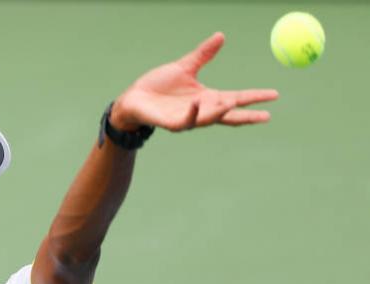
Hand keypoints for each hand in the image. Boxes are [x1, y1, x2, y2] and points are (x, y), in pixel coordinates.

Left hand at [109, 32, 278, 131]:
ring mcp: (187, 119)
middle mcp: (200, 111)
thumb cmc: (157, 85)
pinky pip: (187, 121)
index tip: (274, 95)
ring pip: (209, 119)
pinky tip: (199, 102)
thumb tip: (221, 36)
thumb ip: (203, 55)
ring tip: (233, 101)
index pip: (235, 98)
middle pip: (229, 115)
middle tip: (266, 115)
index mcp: (206, 98)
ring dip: (221, 111)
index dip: (253, 97)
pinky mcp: (172, 123)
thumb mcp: (184, 67)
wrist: (134, 98)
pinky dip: (195, 114)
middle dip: (247, 116)